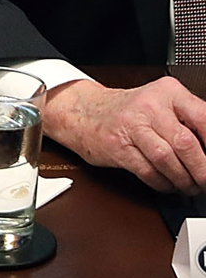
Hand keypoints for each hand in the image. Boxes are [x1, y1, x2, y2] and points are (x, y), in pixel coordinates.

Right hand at [40, 77, 205, 192]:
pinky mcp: (116, 146)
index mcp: (168, 92)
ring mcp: (130, 125)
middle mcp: (149, 106)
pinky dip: (162, 183)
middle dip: (201, 170)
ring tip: (189, 185)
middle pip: (185, 143)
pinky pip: (147, 171)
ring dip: (183, 180)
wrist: (83, 111)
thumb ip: (190, 121)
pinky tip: (168, 183)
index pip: (203, 118)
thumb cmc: (129, 111)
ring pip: (166, 160)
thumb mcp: (163, 104)